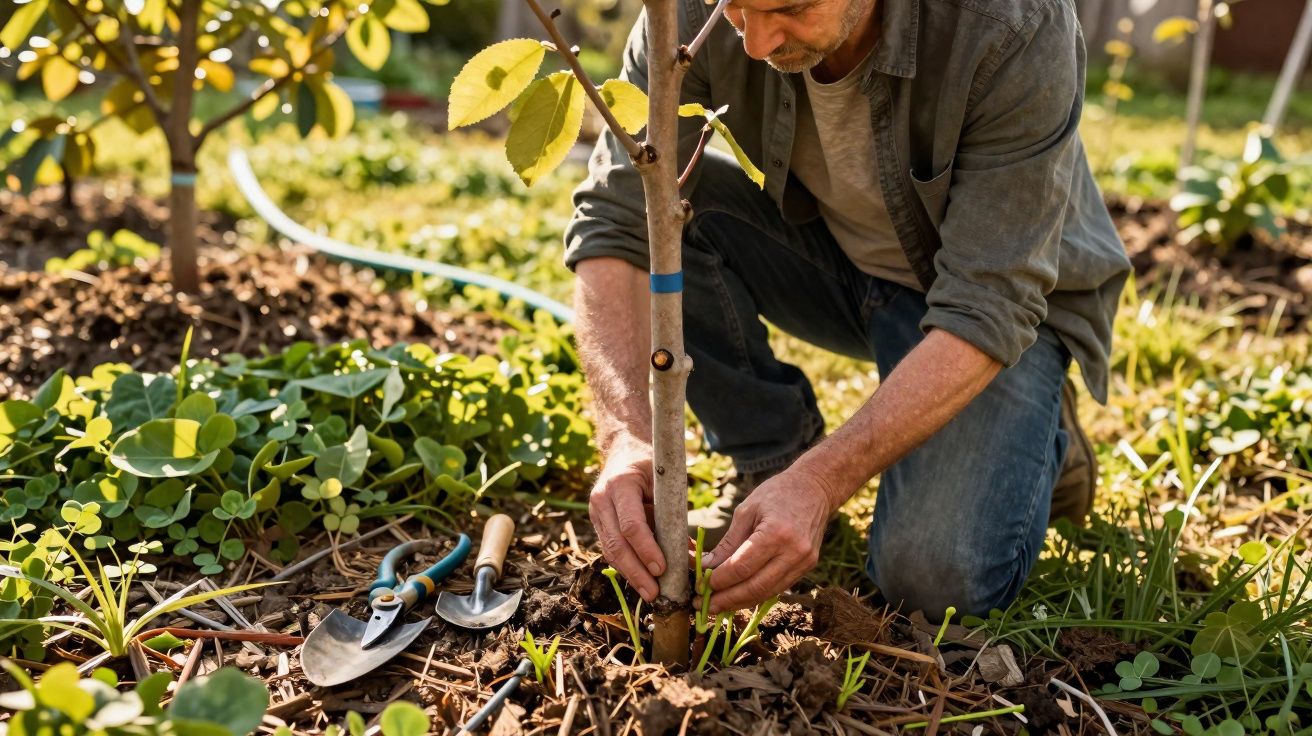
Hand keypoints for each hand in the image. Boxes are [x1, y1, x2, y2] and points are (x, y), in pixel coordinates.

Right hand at [588, 438, 664, 601]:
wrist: (624, 451)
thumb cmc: (651, 466)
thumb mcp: (665, 484)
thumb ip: (675, 516)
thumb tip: (692, 556)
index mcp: (620, 485)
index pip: (631, 525)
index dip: (646, 549)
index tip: (662, 569)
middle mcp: (602, 500)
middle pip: (616, 545)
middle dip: (636, 572)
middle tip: (655, 593)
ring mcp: (595, 512)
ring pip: (610, 552)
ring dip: (630, 575)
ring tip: (649, 594)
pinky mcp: (597, 524)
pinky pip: (610, 550)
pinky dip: (626, 567)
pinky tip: (640, 582)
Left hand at [701, 467, 838, 612]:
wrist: (815, 489)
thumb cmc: (777, 494)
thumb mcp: (746, 511)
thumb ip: (728, 543)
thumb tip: (706, 567)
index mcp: (776, 533)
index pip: (742, 568)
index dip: (719, 580)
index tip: (701, 585)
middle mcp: (794, 552)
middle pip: (755, 587)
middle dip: (727, 600)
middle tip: (703, 605)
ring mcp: (804, 562)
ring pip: (767, 593)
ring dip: (740, 602)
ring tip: (718, 606)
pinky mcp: (808, 567)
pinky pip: (778, 587)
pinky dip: (756, 594)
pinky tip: (738, 596)